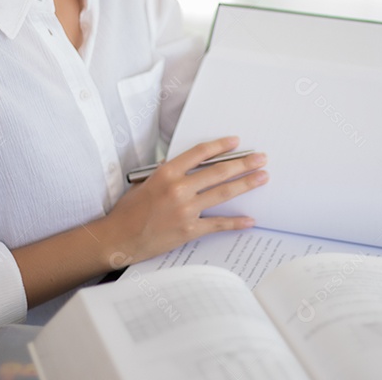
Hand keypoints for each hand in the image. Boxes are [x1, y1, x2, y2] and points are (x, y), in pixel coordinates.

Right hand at [102, 136, 267, 265]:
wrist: (119, 238)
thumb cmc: (128, 211)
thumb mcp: (144, 183)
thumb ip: (166, 173)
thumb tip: (184, 166)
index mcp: (167, 173)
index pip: (200, 153)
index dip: (221, 146)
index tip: (236, 142)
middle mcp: (179, 188)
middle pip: (219, 171)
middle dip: (243, 164)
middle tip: (260, 158)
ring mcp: (186, 209)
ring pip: (223, 193)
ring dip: (246, 184)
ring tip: (262, 177)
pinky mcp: (189, 230)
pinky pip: (218, 224)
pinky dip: (236, 222)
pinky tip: (250, 219)